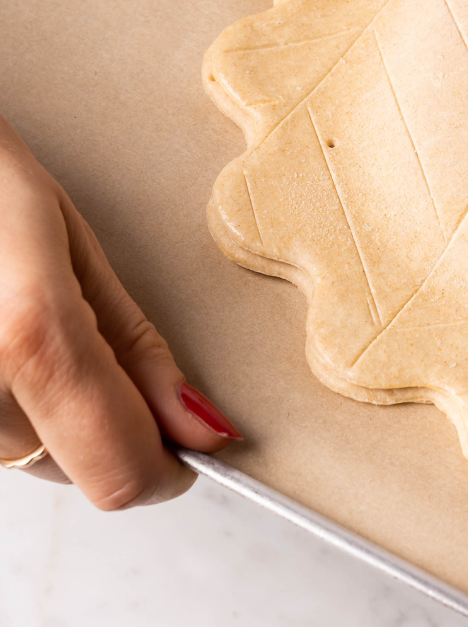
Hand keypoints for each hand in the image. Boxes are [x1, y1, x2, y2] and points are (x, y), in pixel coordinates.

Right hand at [0, 115, 238, 507]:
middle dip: (119, 433)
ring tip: (42, 333)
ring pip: (28, 462)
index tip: (198, 443)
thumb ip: (136, 346)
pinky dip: (16, 410)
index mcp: (29, 333)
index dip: (169, 467)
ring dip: (61, 424)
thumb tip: (198, 423)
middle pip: (76, 470)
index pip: (119, 462)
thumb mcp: (75, 247)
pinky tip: (7, 347)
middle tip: (118, 359)